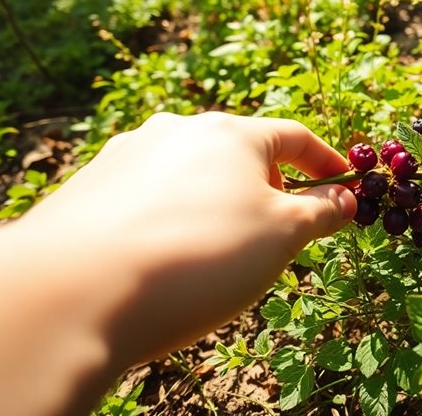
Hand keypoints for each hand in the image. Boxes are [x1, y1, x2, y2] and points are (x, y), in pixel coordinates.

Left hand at [21, 111, 356, 363]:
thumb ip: (319, 213)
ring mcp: (126, 156)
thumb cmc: (200, 257)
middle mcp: (176, 131)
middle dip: (266, 189)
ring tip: (216, 254)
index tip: (342, 186)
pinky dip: (169, 220)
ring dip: (215, 205)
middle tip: (276, 235)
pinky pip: (146, 199)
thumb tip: (346, 199)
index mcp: (230, 133)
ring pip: (189, 176)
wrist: (75, 291)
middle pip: (239, 154)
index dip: (324, 162)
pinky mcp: (87, 188)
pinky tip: (163, 260)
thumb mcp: (280, 238)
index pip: (294, 136)